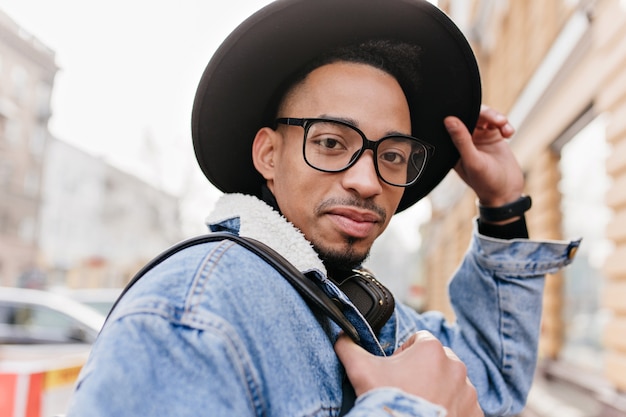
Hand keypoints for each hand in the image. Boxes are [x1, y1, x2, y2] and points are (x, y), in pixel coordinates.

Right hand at [334, 331, 481, 416]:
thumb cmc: (385, 401)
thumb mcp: (360, 369)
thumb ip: (349, 346)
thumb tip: (342, 336)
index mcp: (431, 348)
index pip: (418, 340)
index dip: (403, 354)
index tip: (395, 372)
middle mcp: (456, 367)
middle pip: (437, 362)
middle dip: (423, 372)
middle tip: (405, 391)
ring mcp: (468, 392)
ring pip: (451, 384)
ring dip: (439, 391)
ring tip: (419, 406)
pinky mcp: (474, 414)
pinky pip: (464, 407)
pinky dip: (452, 411)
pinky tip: (432, 415)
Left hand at [444, 105, 523, 206]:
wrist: (506, 193)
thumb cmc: (486, 182)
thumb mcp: (473, 161)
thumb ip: (461, 140)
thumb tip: (449, 120)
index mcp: (453, 147)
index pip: (454, 123)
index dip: (464, 113)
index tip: (474, 111)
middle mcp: (464, 140)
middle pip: (472, 115)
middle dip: (486, 114)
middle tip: (498, 120)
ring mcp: (479, 138)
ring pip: (485, 117)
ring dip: (496, 118)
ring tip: (505, 127)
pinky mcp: (493, 137)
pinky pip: (497, 123)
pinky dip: (504, 125)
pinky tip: (509, 133)